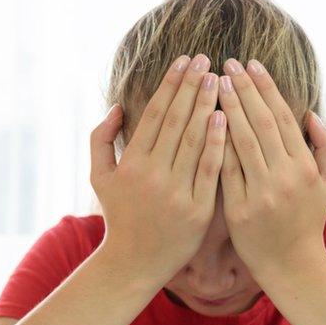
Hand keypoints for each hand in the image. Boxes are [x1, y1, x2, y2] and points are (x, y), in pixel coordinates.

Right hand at [90, 54, 225, 283]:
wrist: (133, 264)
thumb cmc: (119, 216)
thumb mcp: (100, 177)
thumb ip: (101, 139)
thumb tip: (118, 107)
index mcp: (131, 164)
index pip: (155, 114)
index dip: (170, 84)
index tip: (184, 61)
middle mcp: (153, 175)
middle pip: (177, 121)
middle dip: (192, 87)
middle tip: (207, 60)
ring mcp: (176, 193)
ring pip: (195, 141)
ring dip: (207, 107)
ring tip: (219, 81)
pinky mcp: (197, 211)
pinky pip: (210, 171)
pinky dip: (217, 144)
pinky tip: (225, 119)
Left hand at [217, 58, 325, 276]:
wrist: (292, 266)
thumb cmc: (308, 222)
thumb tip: (311, 114)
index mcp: (306, 167)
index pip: (284, 118)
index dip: (267, 89)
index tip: (252, 65)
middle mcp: (285, 177)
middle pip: (262, 124)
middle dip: (244, 90)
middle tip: (228, 64)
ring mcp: (262, 193)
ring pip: (242, 142)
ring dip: (227, 109)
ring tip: (215, 83)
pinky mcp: (239, 209)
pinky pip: (225, 170)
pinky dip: (216, 145)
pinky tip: (204, 121)